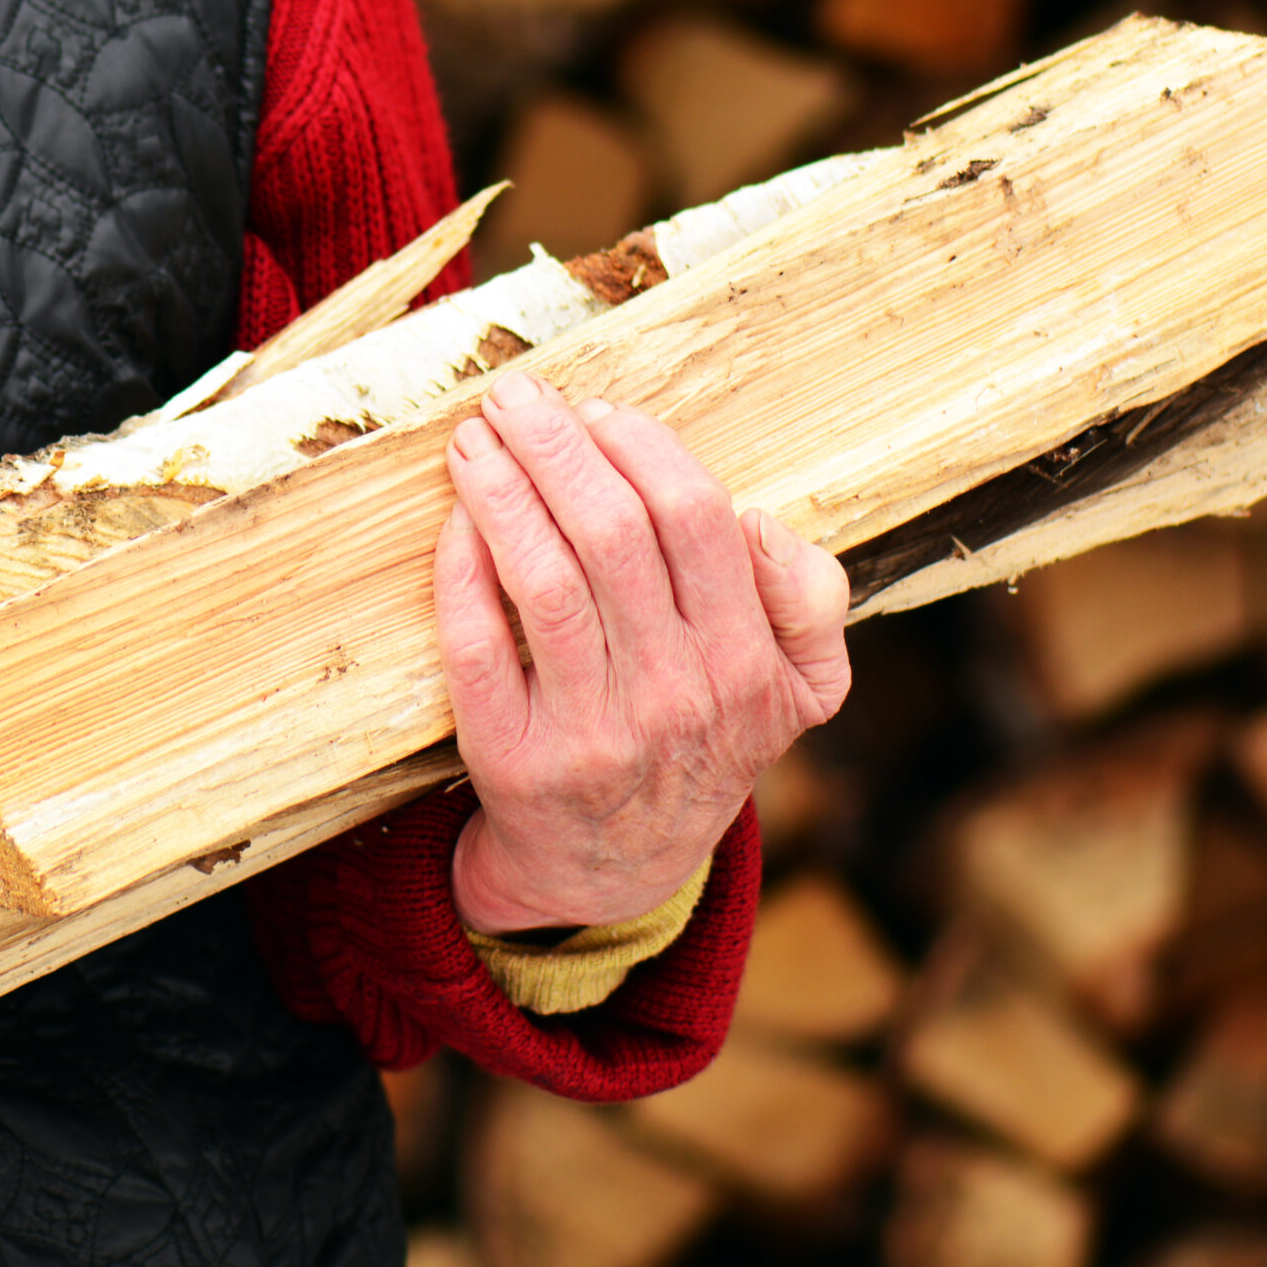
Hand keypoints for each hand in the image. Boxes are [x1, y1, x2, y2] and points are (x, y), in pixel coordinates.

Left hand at [435, 370, 851, 935]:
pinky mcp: (512, 759)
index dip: (640, 447)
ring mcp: (591, 733)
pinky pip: (478, 644)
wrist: (617, 870)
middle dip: (557, 446)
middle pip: (613, 534)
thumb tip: (756, 520)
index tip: (596, 410)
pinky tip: (457, 519)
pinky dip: (461, 569)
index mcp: (748, 665)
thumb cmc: (702, 739)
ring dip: (502, 490)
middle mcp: (675, 698)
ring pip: (542, 578)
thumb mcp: (799, 689)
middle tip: (518, 396)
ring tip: (475, 438)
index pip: (696, 520)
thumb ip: (809, 599)